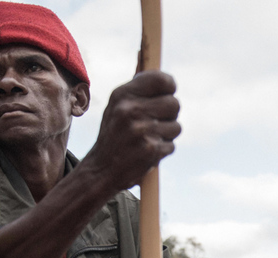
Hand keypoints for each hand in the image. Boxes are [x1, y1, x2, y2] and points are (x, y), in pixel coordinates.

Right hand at [86, 70, 180, 190]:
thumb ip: (137, 89)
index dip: (170, 86)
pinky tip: (147, 152)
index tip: (169, 92)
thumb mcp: (117, 107)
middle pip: (174, 104)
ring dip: (167, 135)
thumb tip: (154, 67)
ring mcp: (141, 131)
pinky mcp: (150, 150)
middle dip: (170, 114)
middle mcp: (131, 110)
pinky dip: (163, 151)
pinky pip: (171, 146)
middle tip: (157, 122)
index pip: (162, 80)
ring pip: (176, 126)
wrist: (101, 170)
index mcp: (123, 95)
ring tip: (149, 139)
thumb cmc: (114, 135)